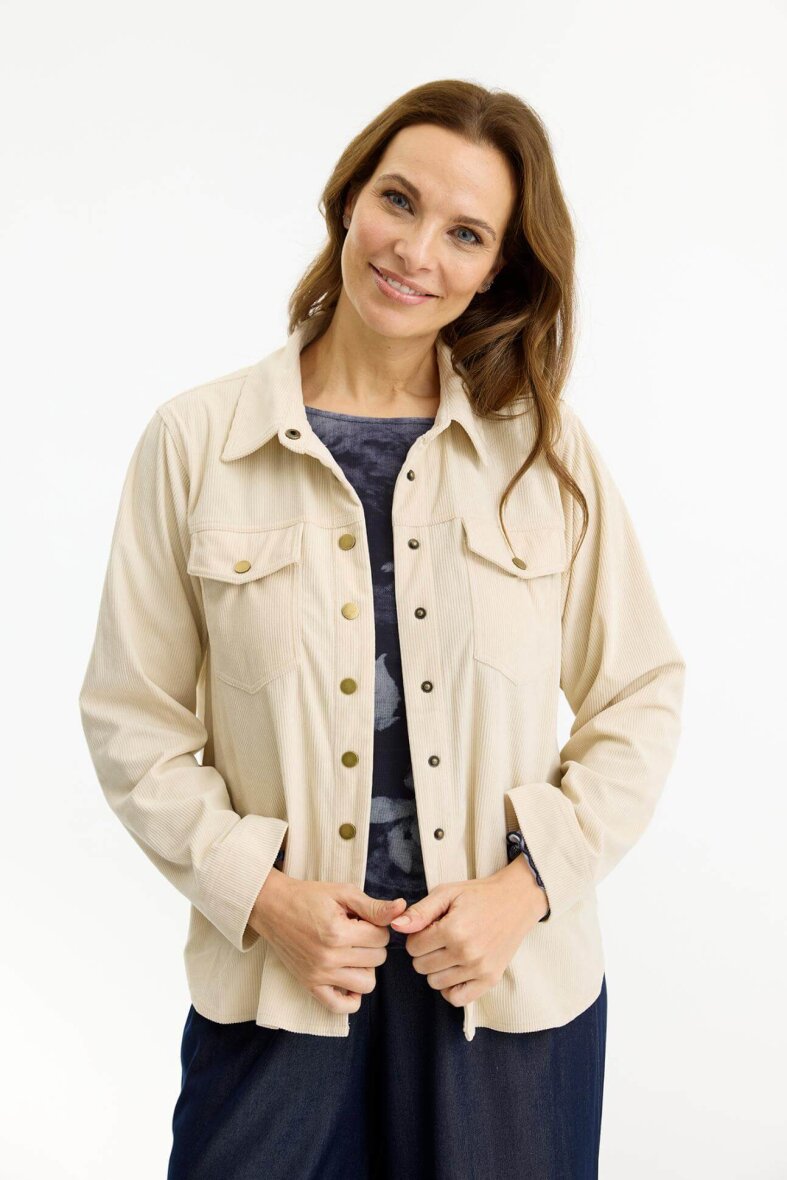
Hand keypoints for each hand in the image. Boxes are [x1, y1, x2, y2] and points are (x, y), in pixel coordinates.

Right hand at [248, 868, 407, 1013]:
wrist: (273, 907)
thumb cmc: (308, 897)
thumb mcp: (342, 893)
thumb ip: (374, 906)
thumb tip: (402, 909)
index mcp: (338, 931)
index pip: (381, 937)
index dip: (378, 925)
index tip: (364, 919)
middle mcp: (329, 957)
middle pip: (377, 960)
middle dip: (373, 943)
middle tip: (357, 932)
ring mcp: (319, 975)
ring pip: (366, 984)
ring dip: (366, 968)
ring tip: (354, 952)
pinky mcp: (310, 986)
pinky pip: (340, 1007)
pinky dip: (350, 997)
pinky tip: (349, 977)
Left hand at [389, 856, 548, 1005]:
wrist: (516, 901)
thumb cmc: (478, 895)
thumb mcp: (447, 893)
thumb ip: (420, 911)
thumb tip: (396, 926)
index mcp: (453, 930)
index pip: (413, 947)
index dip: (417, 936)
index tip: (430, 927)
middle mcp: (466, 953)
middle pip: (421, 966)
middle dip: (424, 952)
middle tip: (439, 938)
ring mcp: (479, 969)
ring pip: (435, 983)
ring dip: (436, 969)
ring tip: (448, 951)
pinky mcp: (490, 980)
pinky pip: (457, 998)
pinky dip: (450, 988)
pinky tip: (454, 970)